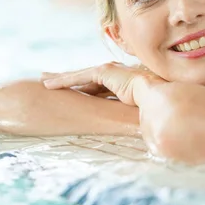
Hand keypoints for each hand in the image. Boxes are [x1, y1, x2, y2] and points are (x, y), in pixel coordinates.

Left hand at [41, 62, 164, 105]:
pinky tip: (49, 85)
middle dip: (69, 78)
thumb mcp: (139, 112)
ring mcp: (110, 71)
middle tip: (51, 79)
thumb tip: (134, 133)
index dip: (86, 86)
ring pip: (79, 76)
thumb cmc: (156, 106)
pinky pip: (79, 77)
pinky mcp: (104, 72)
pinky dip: (64, 81)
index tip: (76, 90)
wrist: (160, 96)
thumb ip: (131, 117)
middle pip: (86, 77)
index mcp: (124, 82)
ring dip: (60, 78)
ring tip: (44, 81)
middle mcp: (116, 73)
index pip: (100, 85)